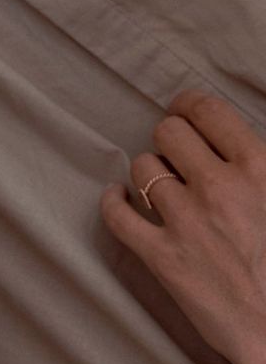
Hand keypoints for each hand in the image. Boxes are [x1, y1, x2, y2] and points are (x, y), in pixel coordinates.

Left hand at [102, 91, 265, 363]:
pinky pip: (117, 216)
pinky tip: (118, 199)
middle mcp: (219, 188)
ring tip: (163, 188)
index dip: (188, 106)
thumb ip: (259, 169)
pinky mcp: (163, 257)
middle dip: (170, 140)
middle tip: (177, 156)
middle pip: (168, 132)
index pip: (207, 111)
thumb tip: (238, 147)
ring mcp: (187, 222)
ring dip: (149, 174)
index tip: (184, 112)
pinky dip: (112, 202)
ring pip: (143, 168)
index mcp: (260, 170)